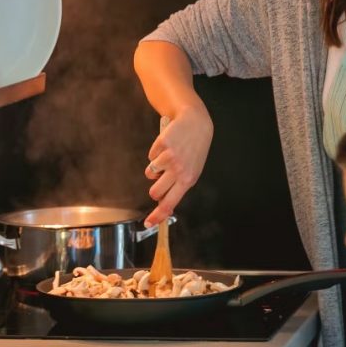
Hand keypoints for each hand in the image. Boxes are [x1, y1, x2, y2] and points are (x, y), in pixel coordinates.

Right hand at [143, 104, 213, 225]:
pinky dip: (156, 153)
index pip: (170, 203)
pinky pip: (150, 156)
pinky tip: (167, 146)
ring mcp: (169, 157)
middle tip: (161, 179)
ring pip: (150, 173)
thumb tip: (164, 203)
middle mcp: (179, 170)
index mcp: (188, 180)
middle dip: (154, 189)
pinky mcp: (162, 145)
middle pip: (154, 192)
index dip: (158, 216)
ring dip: (155, 168)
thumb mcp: (193, 169)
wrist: (196, 123)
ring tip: (168, 158)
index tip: (149, 223)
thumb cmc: (195, 149)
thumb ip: (179, 185)